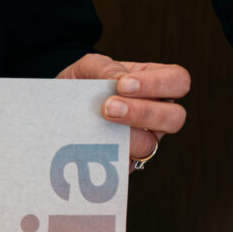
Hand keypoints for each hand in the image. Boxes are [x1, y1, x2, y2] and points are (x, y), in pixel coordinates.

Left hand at [57, 55, 189, 162]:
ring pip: (151, 143)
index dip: (158, 83)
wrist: (55, 112)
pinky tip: (90, 142)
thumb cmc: (79, 85)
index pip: (177, 80)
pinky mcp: (122, 162)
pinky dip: (107, 153)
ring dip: (124, 134)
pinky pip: (123, 164)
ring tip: (100, 122)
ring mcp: (142, 140)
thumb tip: (119, 78)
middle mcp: (157, 114)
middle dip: (145, 111)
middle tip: (110, 106)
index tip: (123, 84)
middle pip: (175, 116)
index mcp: (156, 85)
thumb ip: (104, 67)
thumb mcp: (88, 68)